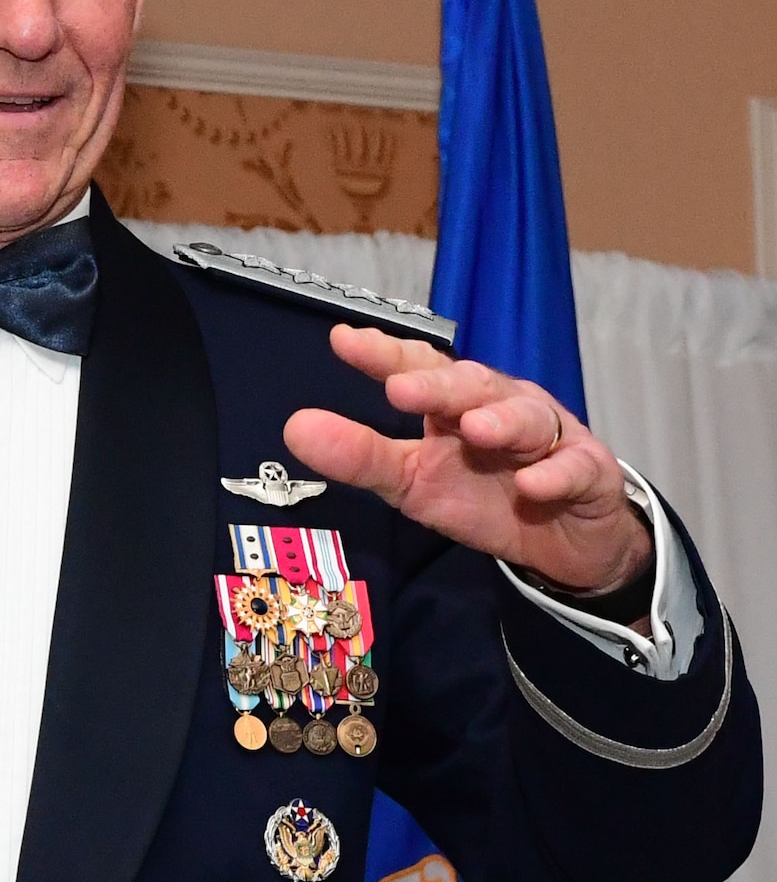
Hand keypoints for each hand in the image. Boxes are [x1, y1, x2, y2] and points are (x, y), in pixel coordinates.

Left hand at [284, 326, 652, 593]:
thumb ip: (361, 456)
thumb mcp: (413, 482)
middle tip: (401, 388)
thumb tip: (294, 427)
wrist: (566, 541)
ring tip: (474, 429)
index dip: (386, 353)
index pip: (420, 368)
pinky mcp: (588, 473)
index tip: (344, 340)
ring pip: (528, 418)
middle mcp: (502, 407)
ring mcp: (549, 437)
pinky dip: (555, 474)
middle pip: (473, 385)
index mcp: (456, 404)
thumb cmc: (486, 494)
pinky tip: (533, 485)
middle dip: (440, 385)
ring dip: (502, 421)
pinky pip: (573, 469)